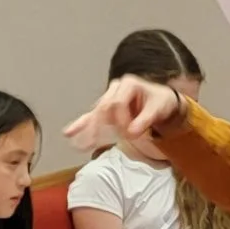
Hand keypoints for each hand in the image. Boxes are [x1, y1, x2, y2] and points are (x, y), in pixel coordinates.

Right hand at [63, 77, 185, 153]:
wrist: (161, 102)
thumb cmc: (161, 103)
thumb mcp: (159, 109)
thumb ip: (145, 120)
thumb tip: (131, 133)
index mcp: (128, 83)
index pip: (117, 103)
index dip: (122, 120)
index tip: (132, 134)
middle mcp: (116, 88)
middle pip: (103, 108)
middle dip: (102, 127)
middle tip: (97, 143)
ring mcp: (109, 98)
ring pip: (95, 113)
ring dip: (87, 129)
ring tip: (78, 145)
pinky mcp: (105, 109)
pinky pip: (92, 116)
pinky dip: (82, 125)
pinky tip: (69, 133)